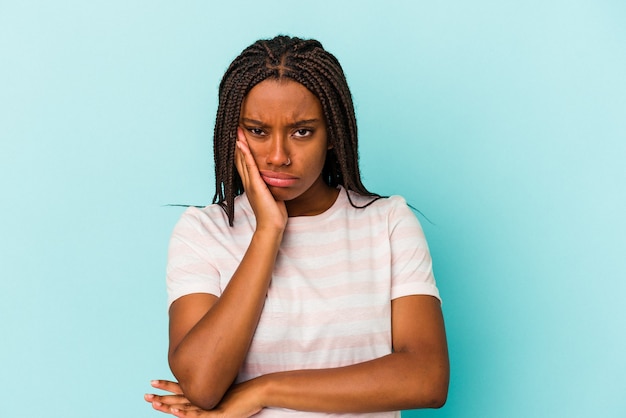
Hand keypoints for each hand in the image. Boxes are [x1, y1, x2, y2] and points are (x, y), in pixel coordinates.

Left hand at [145, 379, 263, 417]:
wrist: (260, 390)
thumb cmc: (245, 394)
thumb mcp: (226, 395)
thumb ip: (214, 395)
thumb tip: (207, 392)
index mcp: (205, 392)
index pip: (181, 389)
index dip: (167, 386)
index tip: (152, 382)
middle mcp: (205, 396)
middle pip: (179, 396)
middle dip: (161, 396)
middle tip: (145, 395)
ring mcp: (210, 405)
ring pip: (185, 405)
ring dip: (169, 405)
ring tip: (154, 403)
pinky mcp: (218, 413)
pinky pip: (199, 415)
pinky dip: (187, 414)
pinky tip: (177, 412)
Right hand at [235, 127, 286, 231]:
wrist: (271, 226)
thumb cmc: (274, 213)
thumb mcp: (272, 194)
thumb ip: (271, 185)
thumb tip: (276, 177)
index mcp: (252, 183)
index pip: (244, 162)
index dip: (242, 149)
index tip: (240, 136)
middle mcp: (248, 182)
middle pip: (240, 158)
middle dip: (238, 143)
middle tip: (235, 127)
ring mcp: (250, 183)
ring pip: (242, 160)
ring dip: (239, 144)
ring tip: (236, 130)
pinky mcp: (255, 185)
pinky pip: (250, 167)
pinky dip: (245, 155)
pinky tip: (242, 144)